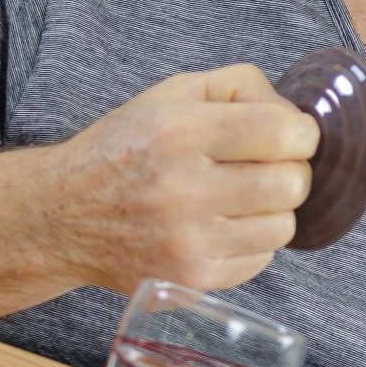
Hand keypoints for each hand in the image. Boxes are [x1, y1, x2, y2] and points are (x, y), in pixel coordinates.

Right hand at [54, 64, 319, 293]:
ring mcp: (187, 242)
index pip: (283, 133)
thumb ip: (241, 86)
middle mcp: (183, 189)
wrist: (63, 216)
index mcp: (179, 132)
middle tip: (266, 167)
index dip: (302, 132)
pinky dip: (252, 241)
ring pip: (284, 227)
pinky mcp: (191, 280)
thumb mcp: (172, 93)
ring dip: (274, 209)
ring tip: (241, 197)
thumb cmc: (126, 147)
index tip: (291, 135)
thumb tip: (298, 117)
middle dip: (290, 170)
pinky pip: (261, 260)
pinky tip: (222, 224)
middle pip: (292, 184)